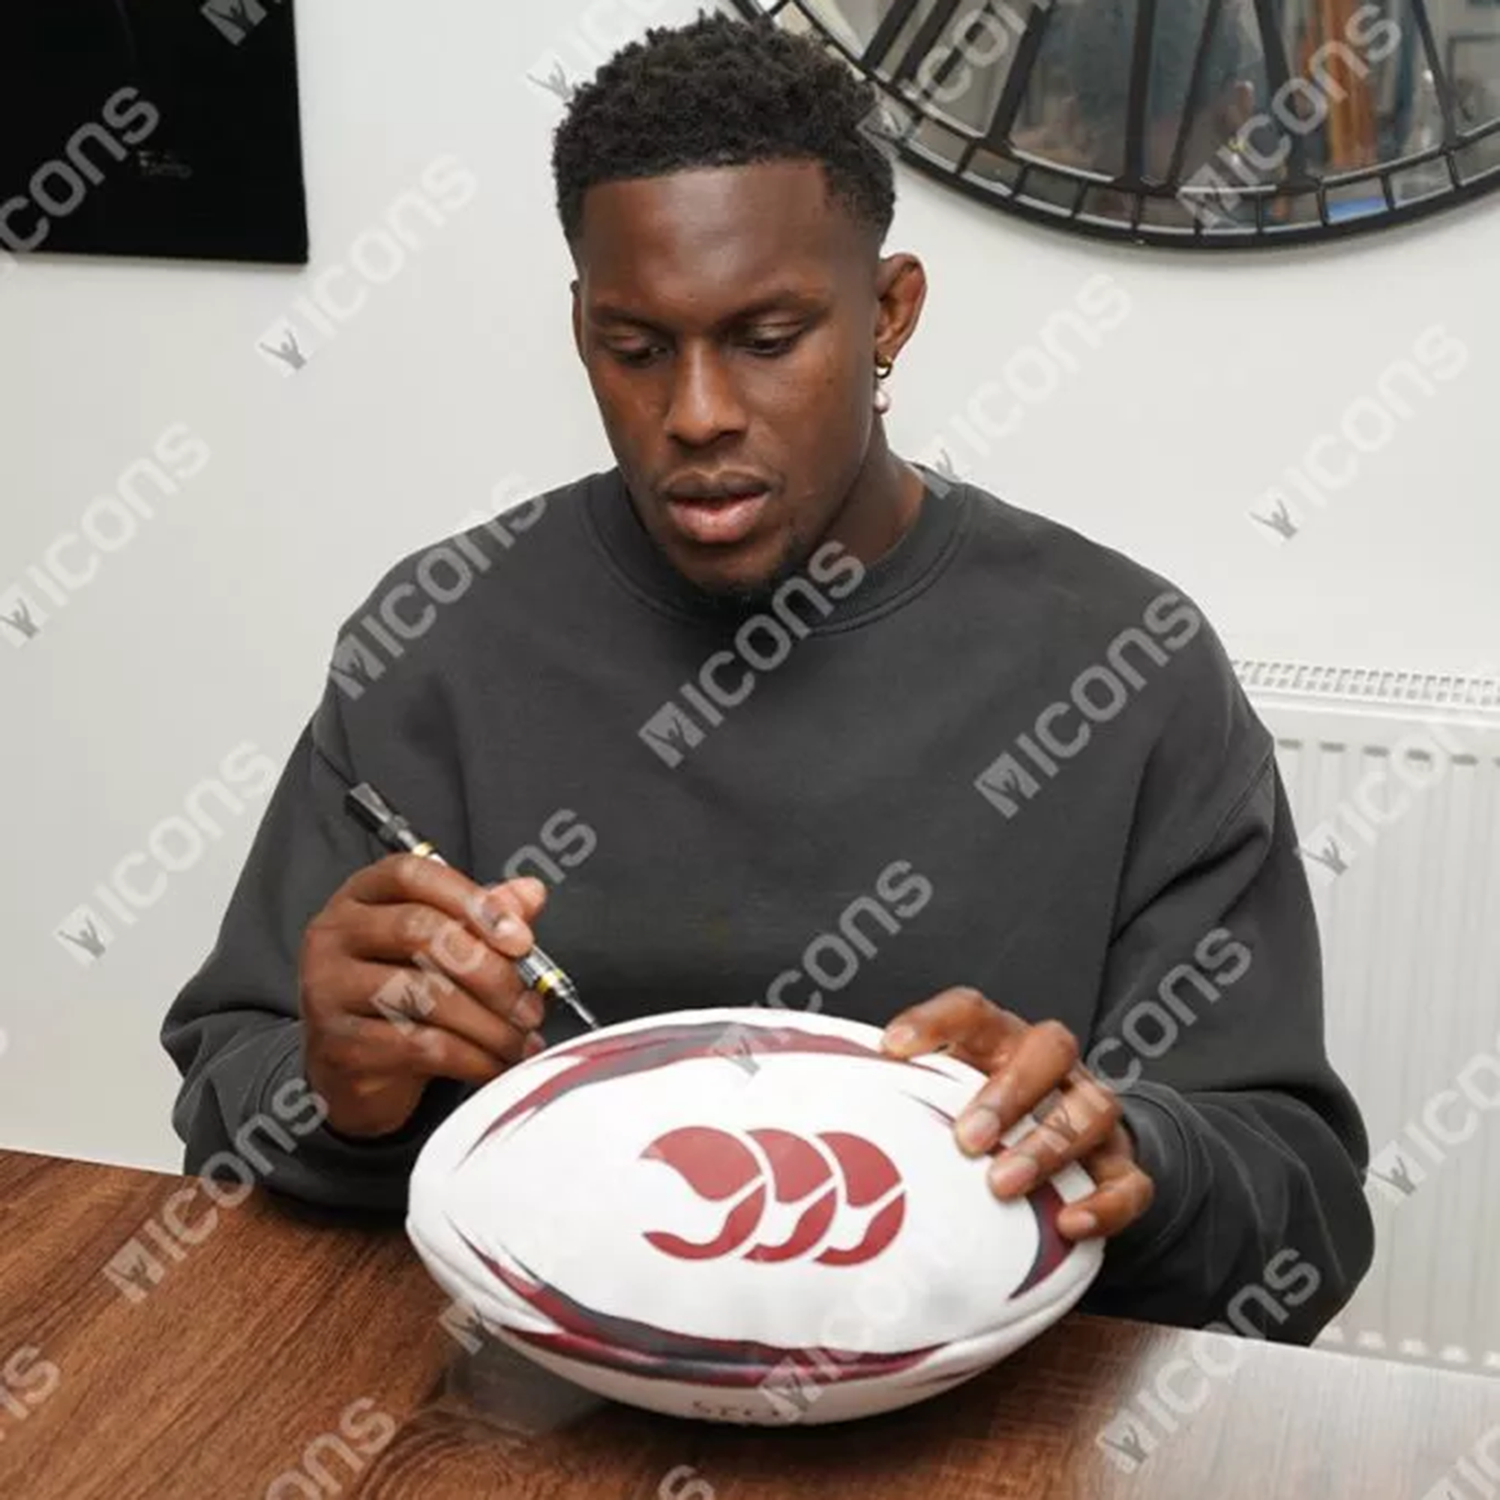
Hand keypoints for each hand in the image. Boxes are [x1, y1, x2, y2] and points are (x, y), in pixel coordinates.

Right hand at [298, 855, 549, 1137]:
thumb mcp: (440, 945)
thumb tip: (531, 893)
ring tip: (520, 1040)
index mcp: (361, 894)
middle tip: (529, 1005)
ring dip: (489, 1024)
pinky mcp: (338, 1045)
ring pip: (423, 994)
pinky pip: (418, 1046)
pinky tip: (495, 1065)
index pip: (412, 875)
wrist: (352, 1068)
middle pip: (420, 931)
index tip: (521, 939)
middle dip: (490, 971)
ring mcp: (327, 989)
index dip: (473, 901)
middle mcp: (334, 933)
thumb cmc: (399, 992)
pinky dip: (471, 1058)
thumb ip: (482, 915)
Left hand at [881, 987, 1152, 1239]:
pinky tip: (1067, 1223)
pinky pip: (1130, 1180)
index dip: (933, 1022)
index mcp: (1001, 1040)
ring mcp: (1094, 1112)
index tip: (890, 1049)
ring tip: (1002, 1185)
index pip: (971, 1011)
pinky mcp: (1123, 1166)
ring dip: (1049, 1145)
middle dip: (1007, 1092)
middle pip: (1048, 1047)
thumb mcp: (945, 1097)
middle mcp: (1053, 1067)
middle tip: (965, 1139)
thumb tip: (811, 1113)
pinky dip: (1105, 1203)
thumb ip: (901, 1099)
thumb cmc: (983, 1121)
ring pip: (1092, 1108)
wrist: (1076, 1152)